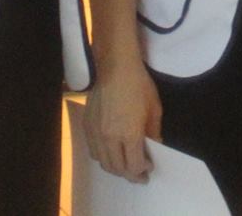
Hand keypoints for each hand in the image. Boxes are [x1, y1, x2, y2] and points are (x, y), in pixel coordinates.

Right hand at [81, 59, 162, 181]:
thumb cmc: (139, 85)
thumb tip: (154, 147)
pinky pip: (94, 151)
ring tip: (125, 165)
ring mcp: (96, 133)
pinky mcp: (87, 127)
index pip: (134, 165)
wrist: (115, 67)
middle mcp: (110, 138)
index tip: (149, 167)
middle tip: (139, 174)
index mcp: (129, 134)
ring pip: (103, 163)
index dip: (143, 170)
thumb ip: (153, 133)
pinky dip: (103, 157)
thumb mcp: (154, 109)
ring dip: (116, 168)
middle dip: (130, 174)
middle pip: (118, 168)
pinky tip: (111, 152)